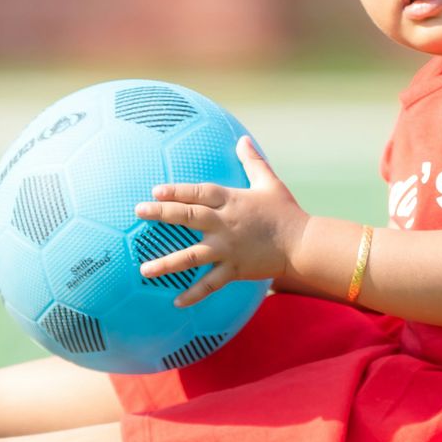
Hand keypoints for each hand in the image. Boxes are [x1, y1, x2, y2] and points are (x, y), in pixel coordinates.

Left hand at [134, 136, 309, 306]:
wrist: (303, 244)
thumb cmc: (286, 212)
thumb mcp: (270, 182)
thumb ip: (253, 161)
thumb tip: (243, 138)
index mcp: (232, 201)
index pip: (199, 192)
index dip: (177, 190)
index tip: (155, 190)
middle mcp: (225, 224)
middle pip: (188, 217)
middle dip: (162, 214)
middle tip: (138, 212)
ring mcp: (228, 248)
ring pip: (191, 256)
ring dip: (166, 264)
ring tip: (144, 270)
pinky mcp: (234, 269)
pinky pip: (210, 284)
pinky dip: (194, 294)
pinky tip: (176, 302)